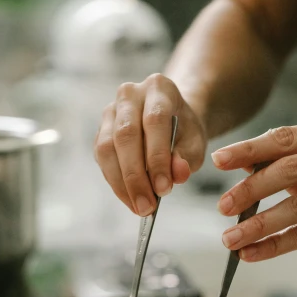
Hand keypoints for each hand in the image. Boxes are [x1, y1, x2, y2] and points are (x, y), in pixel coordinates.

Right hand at [95, 73, 206, 215]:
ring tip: (139, 207)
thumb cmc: (184, 131)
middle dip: (136, 177)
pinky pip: (102, 159)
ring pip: (107, 148)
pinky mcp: (101, 130)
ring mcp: (111, 111)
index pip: (154, 121)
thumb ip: (187, 158)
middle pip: (125, 135)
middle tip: (147, 207)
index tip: (164, 189)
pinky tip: (130, 199)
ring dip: (122, 183)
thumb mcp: (195, 143)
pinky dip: (116, 183)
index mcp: (159, 88)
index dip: (157, 158)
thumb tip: (177, 174)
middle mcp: (130, 94)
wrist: (171, 120)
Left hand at [211, 121, 296, 260]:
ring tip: (230, 239)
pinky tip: (252, 253)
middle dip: (250, 189)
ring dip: (258, 225)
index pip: (286, 137)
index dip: (250, 149)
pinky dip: (275, 245)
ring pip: (296, 208)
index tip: (219, 160)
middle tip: (222, 205)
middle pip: (289, 170)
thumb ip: (289, 160)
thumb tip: (241, 167)